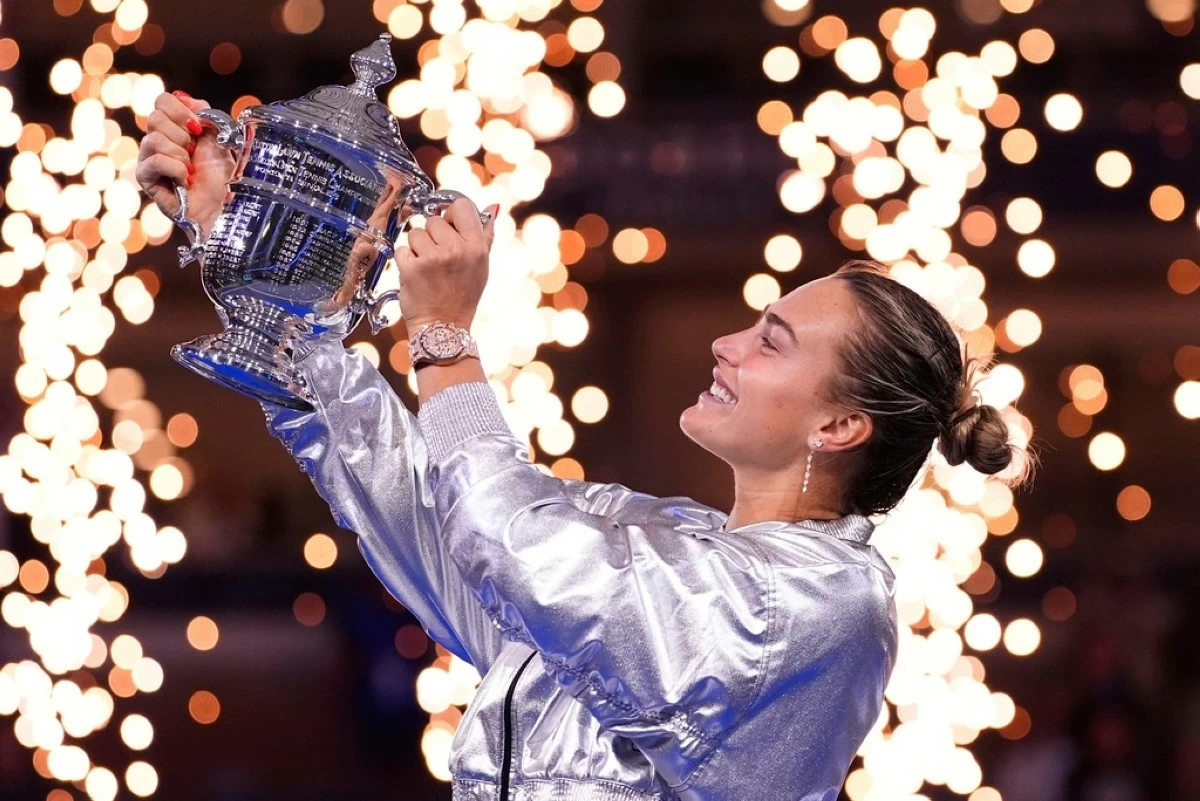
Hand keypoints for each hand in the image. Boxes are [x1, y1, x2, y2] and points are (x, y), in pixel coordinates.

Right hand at [135, 91, 235, 238]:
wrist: (225, 207)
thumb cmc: (224, 177)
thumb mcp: (220, 139)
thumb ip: (205, 116)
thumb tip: (186, 98)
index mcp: (175, 127)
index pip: (162, 101)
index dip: (181, 110)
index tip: (198, 127)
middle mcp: (158, 139)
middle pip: (155, 117)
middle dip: (183, 135)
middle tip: (194, 153)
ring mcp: (149, 158)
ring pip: (154, 139)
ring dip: (180, 155)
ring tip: (191, 170)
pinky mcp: (146, 178)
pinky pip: (155, 160)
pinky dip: (175, 169)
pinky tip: (186, 180)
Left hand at [397, 198, 498, 332]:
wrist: (443, 328)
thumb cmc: (462, 297)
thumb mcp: (481, 266)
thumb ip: (486, 235)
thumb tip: (491, 208)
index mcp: (476, 247)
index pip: (461, 206)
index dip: (452, 215)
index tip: (449, 229)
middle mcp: (455, 250)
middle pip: (434, 220)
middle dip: (433, 236)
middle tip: (439, 259)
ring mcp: (432, 258)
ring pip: (415, 233)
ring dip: (417, 248)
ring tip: (427, 268)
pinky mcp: (410, 268)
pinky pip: (402, 248)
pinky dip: (405, 260)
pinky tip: (416, 275)